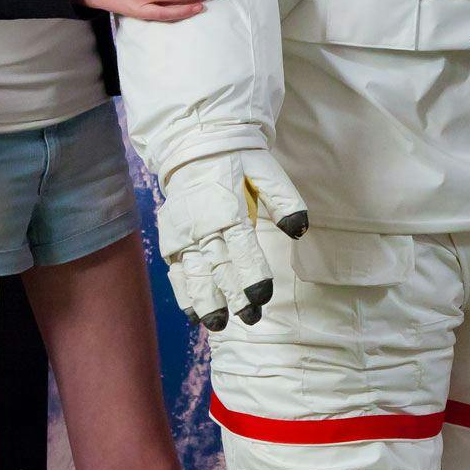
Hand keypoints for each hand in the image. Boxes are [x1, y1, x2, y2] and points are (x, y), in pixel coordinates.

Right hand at [156, 147, 309, 330]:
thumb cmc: (239, 159)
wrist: (196, 145)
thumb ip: (285, 200)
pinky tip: (193, 313)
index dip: (252, 275)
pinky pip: (175, 271)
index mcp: (228, 209)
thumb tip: (300, 229)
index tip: (262, 297)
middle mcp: (203, 226)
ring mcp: (183, 234)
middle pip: (219, 267)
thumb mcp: (268, 172)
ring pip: (194, 274)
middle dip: (234, 296)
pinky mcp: (170, 238)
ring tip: (218, 324)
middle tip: (250, 319)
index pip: (242, 249)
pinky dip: (182, 293)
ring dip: (206, 301)